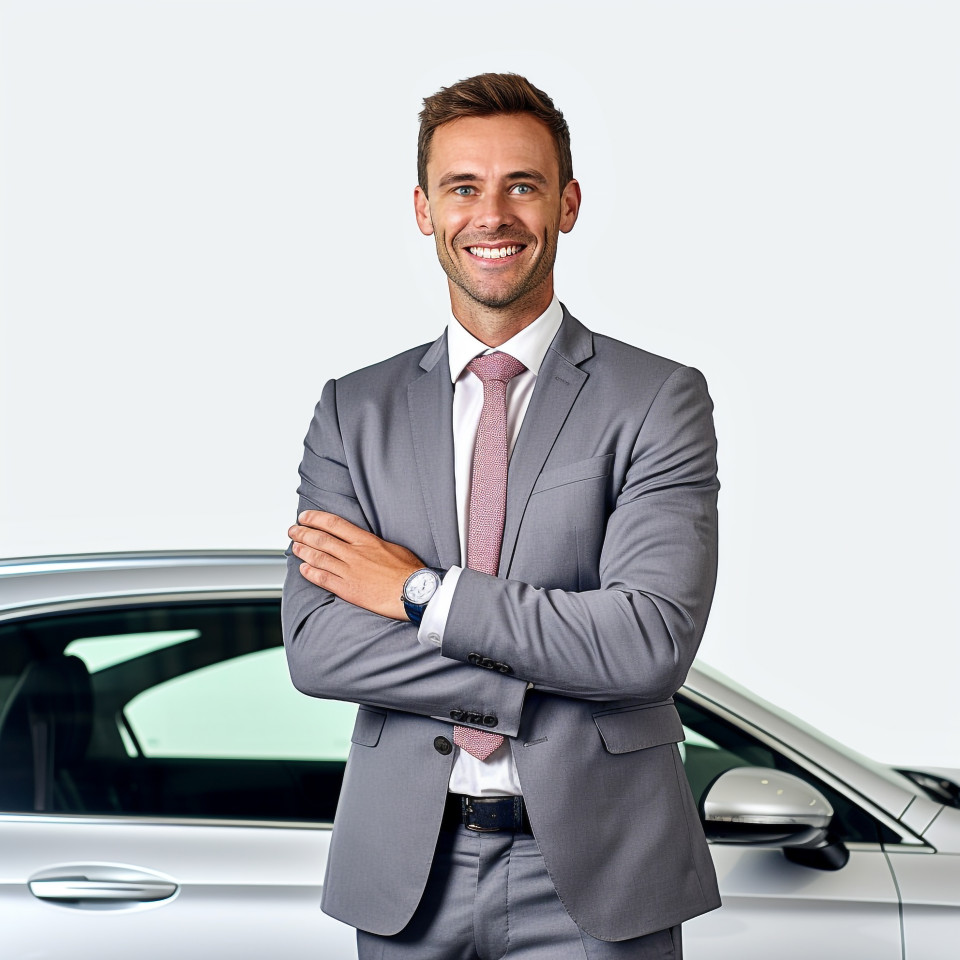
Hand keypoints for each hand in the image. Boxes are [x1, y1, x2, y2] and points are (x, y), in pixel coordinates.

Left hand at [289, 511, 423, 620]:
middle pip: (321, 539)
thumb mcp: (393, 547)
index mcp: (366, 540)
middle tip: (293, 530)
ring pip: (318, 557)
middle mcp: (354, 553)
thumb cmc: (409, 571)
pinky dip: (310, 573)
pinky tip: (303, 569)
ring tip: (295, 546)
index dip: (316, 519)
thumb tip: (367, 542)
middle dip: (303, 533)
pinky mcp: (348, 589)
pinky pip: (323, 579)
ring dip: (303, 551)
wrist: (413, 592)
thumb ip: (375, 544)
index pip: (334, 524)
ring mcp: (349, 571)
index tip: (305, 517)